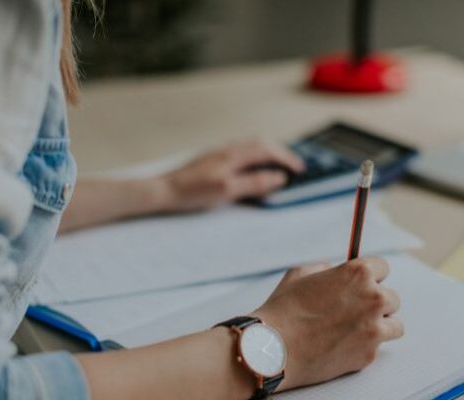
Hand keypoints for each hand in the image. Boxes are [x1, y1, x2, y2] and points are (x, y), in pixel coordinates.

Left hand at [160, 141, 303, 211]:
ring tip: (278, 165)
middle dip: (280, 153)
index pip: (267, 150)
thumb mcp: (228, 190)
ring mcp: (218, 153)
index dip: (286, 158)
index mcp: (233, 154)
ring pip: (250, 146)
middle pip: (261, 143)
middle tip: (294, 166)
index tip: (300, 169)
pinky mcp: (211, 159)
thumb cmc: (192, 192)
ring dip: (267, 153)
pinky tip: (251, 168)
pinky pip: (240, 152)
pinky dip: (254, 157)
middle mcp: (227, 149)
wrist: (163, 190)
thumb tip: (279, 178)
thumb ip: (254, 183)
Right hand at [252, 257, 402, 390]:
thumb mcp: (300, 274)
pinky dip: (364, 347)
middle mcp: (372, 299)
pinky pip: (376, 348)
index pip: (383, 268)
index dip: (370, 276)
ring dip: (380, 325)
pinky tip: (342, 346)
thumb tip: (335, 271)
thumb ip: (326, 269)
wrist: (274, 348)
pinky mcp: (369, 355)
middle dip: (375, 303)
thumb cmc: (283, 309)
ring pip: (394, 325)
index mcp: (358, 274)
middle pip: (392, 298)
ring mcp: (374, 329)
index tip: (362, 284)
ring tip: (357, 329)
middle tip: (355, 310)